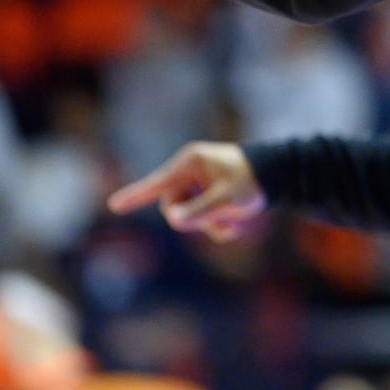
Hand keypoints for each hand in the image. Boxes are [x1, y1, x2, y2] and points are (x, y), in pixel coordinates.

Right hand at [106, 142, 266, 243]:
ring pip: (187, 217)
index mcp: (190, 163)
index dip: (134, 196)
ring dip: (210, 225)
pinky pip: (199, 219)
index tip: (113, 205)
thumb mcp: (228, 199)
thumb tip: (174, 220)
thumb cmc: (252, 181)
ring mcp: (196, 184)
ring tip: (234, 219)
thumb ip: (200, 211)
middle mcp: (188, 172)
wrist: (276, 175)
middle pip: (173, 208)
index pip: (156, 184)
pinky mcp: (204, 195)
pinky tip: (235, 225)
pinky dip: (215, 225)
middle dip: (196, 220)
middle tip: (223, 217)